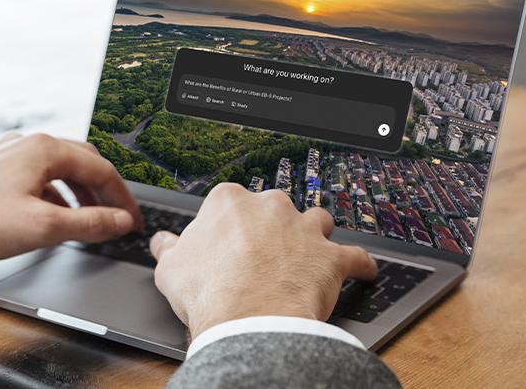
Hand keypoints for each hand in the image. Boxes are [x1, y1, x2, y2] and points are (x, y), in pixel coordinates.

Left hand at [0, 133, 140, 272]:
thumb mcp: (44, 227)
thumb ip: (90, 223)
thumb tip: (120, 221)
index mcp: (44, 148)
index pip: (101, 169)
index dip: (122, 198)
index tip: (132, 220)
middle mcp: (26, 144)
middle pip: (81, 162)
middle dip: (103, 191)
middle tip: (116, 216)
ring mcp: (7, 154)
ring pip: (58, 169)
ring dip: (79, 193)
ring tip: (89, 219)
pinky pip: (36, 176)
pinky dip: (54, 194)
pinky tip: (52, 215)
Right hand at [150, 183, 376, 337]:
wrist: (249, 322)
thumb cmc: (210, 293)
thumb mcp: (171, 268)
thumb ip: (169, 248)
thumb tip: (162, 241)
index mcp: (230, 202)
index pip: (230, 203)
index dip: (229, 225)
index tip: (228, 243)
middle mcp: (271, 206)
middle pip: (276, 208)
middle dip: (272, 227)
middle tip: (263, 254)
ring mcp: (305, 229)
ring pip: (317, 221)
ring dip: (315, 236)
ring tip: (309, 255)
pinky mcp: (331, 257)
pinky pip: (355, 257)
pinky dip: (359, 265)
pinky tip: (362, 271)